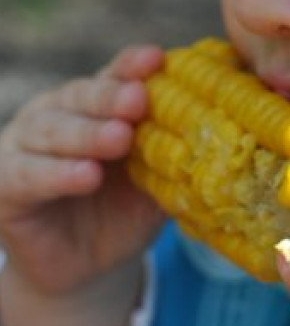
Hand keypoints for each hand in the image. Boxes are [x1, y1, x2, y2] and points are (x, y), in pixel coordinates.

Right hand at [0, 45, 165, 295]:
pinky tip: (86, 175)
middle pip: (82, 96)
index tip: (156, 60)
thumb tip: (231, 114)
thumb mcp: (159, 173)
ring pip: (53, 130)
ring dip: (87, 133)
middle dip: (111, 97)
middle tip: (138, 101)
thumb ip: (181, 144)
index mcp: (97, 103)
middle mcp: (58, 114)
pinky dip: (58, 174)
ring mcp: (26, 145)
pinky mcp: (6, 185)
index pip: (114, 75)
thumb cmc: (129, 207)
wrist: (90, 266)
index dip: (131, 66)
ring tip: (119, 139)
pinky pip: (30, 175)